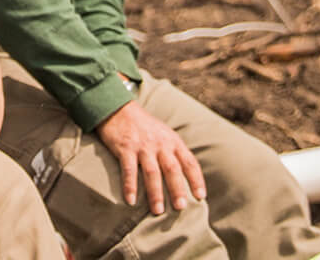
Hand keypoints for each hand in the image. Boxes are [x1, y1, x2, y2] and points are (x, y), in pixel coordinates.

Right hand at [94, 98, 204, 215]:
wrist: (119, 109)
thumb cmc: (145, 127)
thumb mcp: (165, 135)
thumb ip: (175, 153)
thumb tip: (187, 178)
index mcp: (173, 141)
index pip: (189, 162)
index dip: (196, 180)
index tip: (200, 197)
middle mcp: (160, 144)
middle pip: (172, 169)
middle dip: (177, 189)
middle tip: (181, 207)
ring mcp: (142, 146)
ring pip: (152, 172)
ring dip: (155, 192)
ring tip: (158, 211)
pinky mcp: (125, 148)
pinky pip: (128, 169)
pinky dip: (130, 186)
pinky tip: (131, 200)